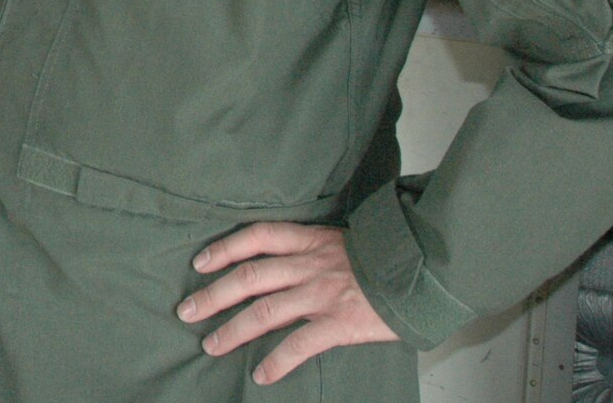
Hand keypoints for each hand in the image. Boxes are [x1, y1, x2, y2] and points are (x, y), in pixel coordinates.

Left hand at [178, 223, 397, 384]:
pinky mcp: (339, 324)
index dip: (224, 248)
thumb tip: (289, 261)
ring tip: (211, 346)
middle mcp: (309, 265)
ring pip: (265, 311)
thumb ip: (315, 250)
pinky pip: (300, 344)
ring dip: (234, 330)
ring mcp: (322, 294)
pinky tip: (262, 375)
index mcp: (310, 241)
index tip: (199, 262)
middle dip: (214, 294)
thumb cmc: (387, 259)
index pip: (257, 237)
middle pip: (249, 277)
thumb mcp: (345, 241)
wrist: (425, 270)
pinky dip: (277, 360)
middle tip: (186, 311)